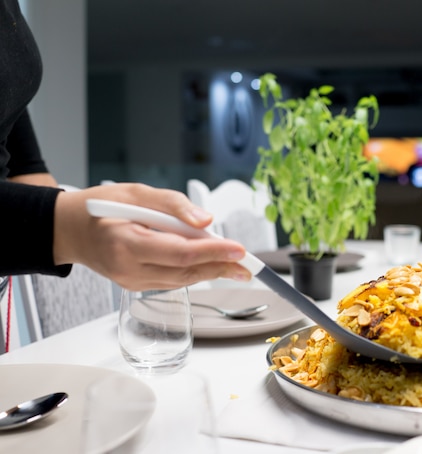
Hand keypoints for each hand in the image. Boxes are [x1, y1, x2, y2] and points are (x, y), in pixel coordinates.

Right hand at [53, 183, 251, 289]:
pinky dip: (194, 273)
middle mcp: (128, 268)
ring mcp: (131, 281)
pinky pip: (172, 281)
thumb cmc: (102, 206)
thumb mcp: (137, 192)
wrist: (70, 229)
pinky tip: (212, 265)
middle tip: (249, 264)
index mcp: (126, 242)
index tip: (239, 250)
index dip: (213, 252)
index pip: (180, 252)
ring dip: (211, 272)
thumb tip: (205, 221)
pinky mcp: (135, 284)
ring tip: (239, 266)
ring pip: (181, 280)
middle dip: (220, 267)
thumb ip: (173, 205)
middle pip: (185, 271)